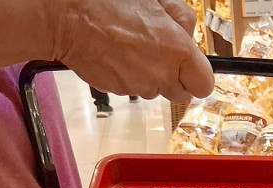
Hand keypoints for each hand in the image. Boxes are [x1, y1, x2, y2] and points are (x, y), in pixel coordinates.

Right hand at [47, 0, 213, 101]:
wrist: (67, 17)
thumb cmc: (109, 2)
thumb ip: (180, 17)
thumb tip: (187, 34)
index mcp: (177, 51)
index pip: (204, 85)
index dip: (198, 76)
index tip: (190, 65)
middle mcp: (161, 74)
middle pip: (181, 93)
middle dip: (175, 78)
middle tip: (161, 55)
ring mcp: (137, 85)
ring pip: (155, 90)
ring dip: (151, 76)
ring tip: (134, 49)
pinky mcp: (117, 90)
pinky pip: (132, 88)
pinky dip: (129, 76)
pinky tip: (118, 55)